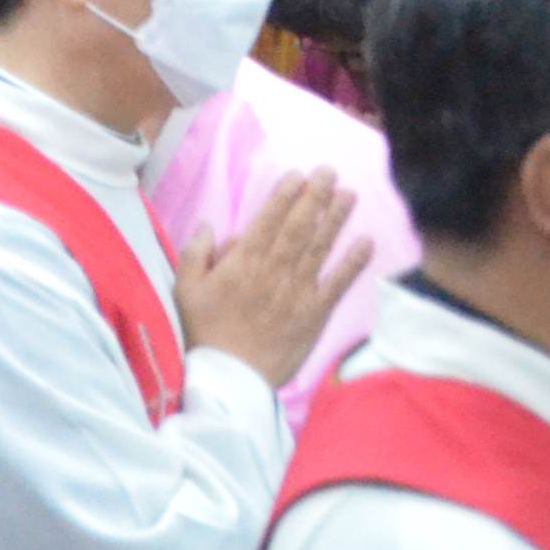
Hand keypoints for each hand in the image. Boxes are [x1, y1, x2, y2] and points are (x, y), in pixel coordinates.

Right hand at [178, 168, 361, 385]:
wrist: (232, 376)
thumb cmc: (204, 331)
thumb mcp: (184, 290)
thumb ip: (195, 254)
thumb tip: (210, 225)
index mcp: (241, 265)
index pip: (267, 223)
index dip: (284, 197)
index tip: (298, 175)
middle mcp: (273, 273)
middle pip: (297, 229)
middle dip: (314, 199)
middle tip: (329, 172)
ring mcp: (297, 293)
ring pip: (319, 250)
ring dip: (335, 221)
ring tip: (349, 195)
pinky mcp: (315, 314)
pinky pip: (337, 284)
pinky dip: (353, 263)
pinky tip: (365, 242)